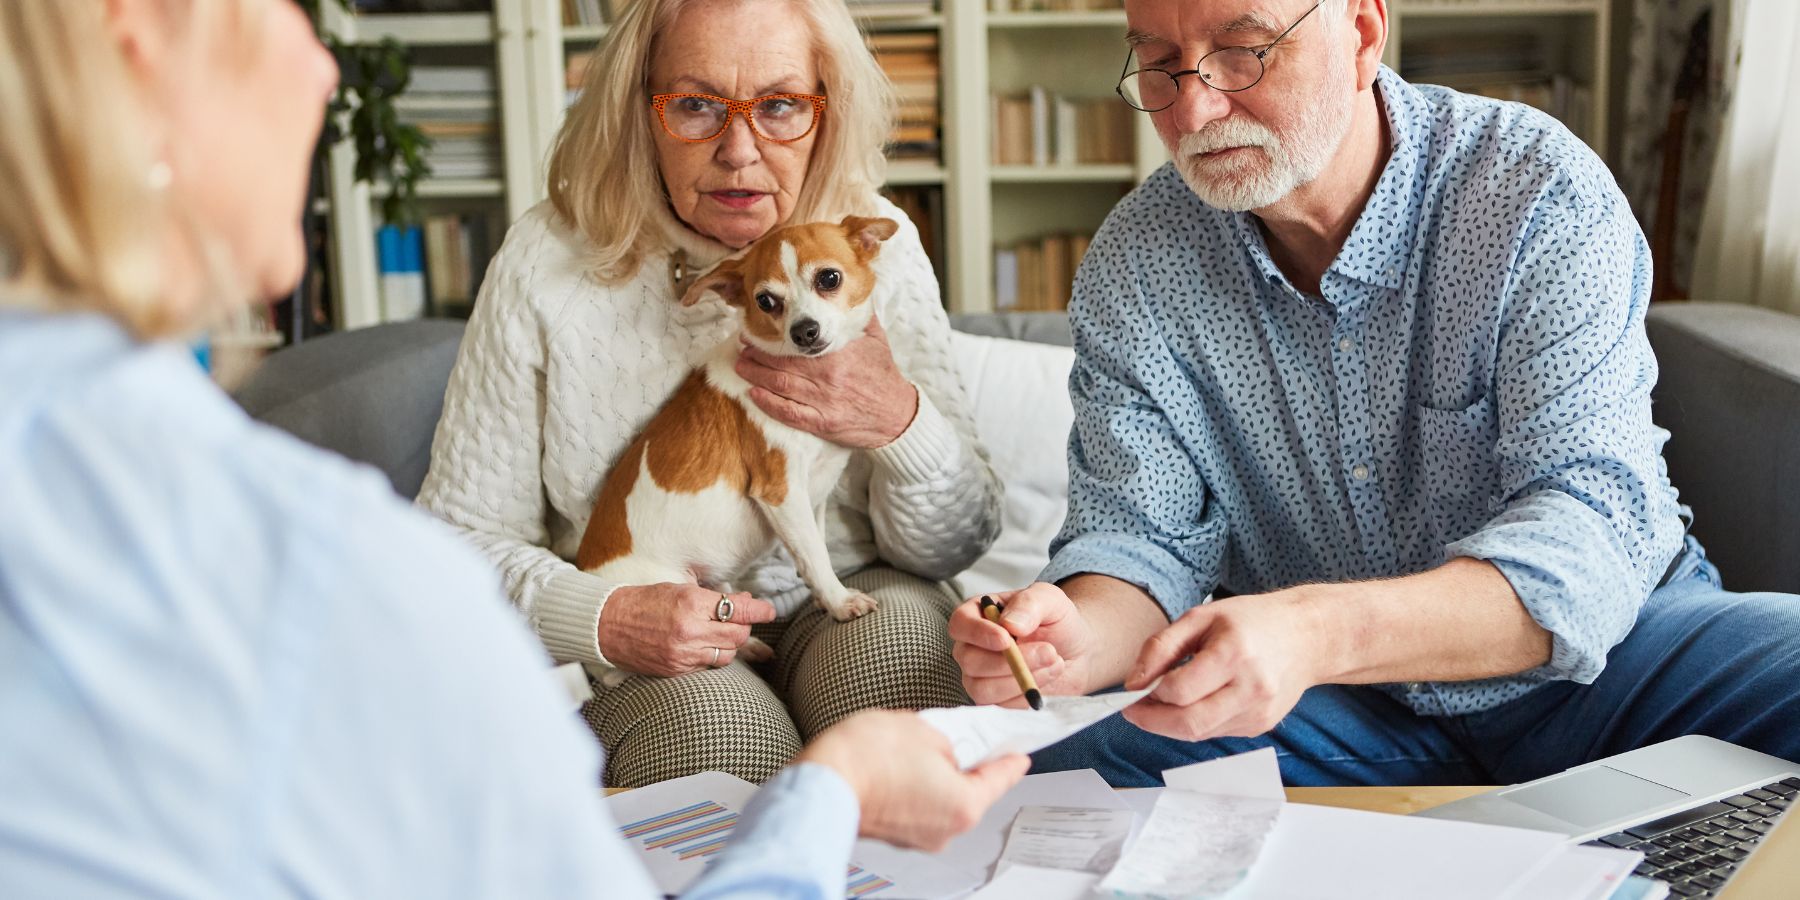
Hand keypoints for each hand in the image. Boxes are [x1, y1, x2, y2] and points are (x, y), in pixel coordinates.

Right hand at [597, 584, 775, 676]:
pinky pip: (708, 666)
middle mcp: (690, 630)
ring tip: (720, 633)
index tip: (769, 611)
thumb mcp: (678, 589)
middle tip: (741, 619)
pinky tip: (703, 646)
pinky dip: (711, 656)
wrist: (607, 625)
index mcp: (691, 603)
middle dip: (744, 627)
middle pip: (738, 635)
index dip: (759, 610)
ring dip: (730, 644)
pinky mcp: (676, 670)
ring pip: (727, 655)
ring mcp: (683, 654)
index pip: (738, 608)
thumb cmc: (643, 601)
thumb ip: (712, 598)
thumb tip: (744, 601)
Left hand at [734, 316, 918, 448]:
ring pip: (781, 386)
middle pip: (782, 364)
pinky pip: (789, 414)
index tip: (756, 331)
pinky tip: (754, 395)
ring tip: (741, 366)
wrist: (898, 415)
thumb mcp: (876, 339)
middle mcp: (828, 377)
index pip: (798, 342)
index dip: (772, 338)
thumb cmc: (884, 375)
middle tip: (741, 347)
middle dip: (757, 355)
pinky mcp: (822, 423)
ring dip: (756, 376)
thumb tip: (847, 289)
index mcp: (838, 353)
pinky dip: (769, 404)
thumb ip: (859, 314)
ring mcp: (823, 402)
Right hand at [795, 709, 1029, 851]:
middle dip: (965, 764)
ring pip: (942, 799)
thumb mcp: (922, 729)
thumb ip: (949, 741)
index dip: (1011, 759)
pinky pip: (918, 807)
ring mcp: (919, 837)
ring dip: (936, 776)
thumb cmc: (867, 757)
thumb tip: (950, 750)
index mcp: (964, 804)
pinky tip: (899, 766)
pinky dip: (916, 788)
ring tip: (915, 748)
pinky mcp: (896, 835)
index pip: (1000, 778)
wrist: (821, 782)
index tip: (1020, 753)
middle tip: (960, 736)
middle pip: (970, 791)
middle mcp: (947, 829)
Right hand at [949, 582, 1100, 706]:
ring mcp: (980, 676)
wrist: (1076, 651)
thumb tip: (1009, 624)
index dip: (978, 633)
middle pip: (969, 661)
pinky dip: (1027, 694)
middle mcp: (972, 646)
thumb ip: (1029, 605)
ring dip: (1021, 679)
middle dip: (1011, 661)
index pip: (960, 624)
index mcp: (978, 615)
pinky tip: (1047, 676)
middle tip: (1048, 650)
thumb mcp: (1049, 600)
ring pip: (982, 688)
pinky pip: (1001, 706)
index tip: (1006, 639)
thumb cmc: (1057, 621)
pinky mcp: (996, 699)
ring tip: (1053, 661)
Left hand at [1121, 590, 1324, 740]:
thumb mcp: (1201, 617)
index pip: (1179, 690)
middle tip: (1133, 709)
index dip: (1148, 694)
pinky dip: (1195, 722)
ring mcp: (1259, 712)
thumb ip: (1161, 647)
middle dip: (1152, 721)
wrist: (1306, 636)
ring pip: (1200, 733)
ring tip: (1160, 703)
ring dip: (1171, 724)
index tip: (1132, 689)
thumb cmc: (1253, 621)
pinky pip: (1215, 732)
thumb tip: (1134, 681)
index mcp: (1234, 654)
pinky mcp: (1260, 725)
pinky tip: (1192, 703)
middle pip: (1188, 723)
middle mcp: (1251, 688)